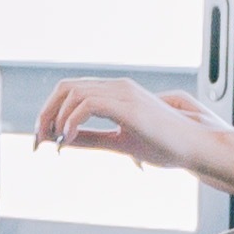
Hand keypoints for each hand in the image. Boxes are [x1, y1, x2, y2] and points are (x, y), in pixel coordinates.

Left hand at [31, 78, 220, 176]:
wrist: (194, 146)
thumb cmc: (163, 145)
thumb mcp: (118, 142)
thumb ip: (89, 138)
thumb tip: (59, 140)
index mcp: (116, 93)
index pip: (70, 89)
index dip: (49, 111)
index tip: (41, 137)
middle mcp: (118, 87)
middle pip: (65, 86)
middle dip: (46, 112)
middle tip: (39, 139)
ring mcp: (124, 94)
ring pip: (74, 92)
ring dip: (56, 117)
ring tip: (56, 142)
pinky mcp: (129, 107)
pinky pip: (88, 104)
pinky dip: (71, 121)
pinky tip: (69, 139)